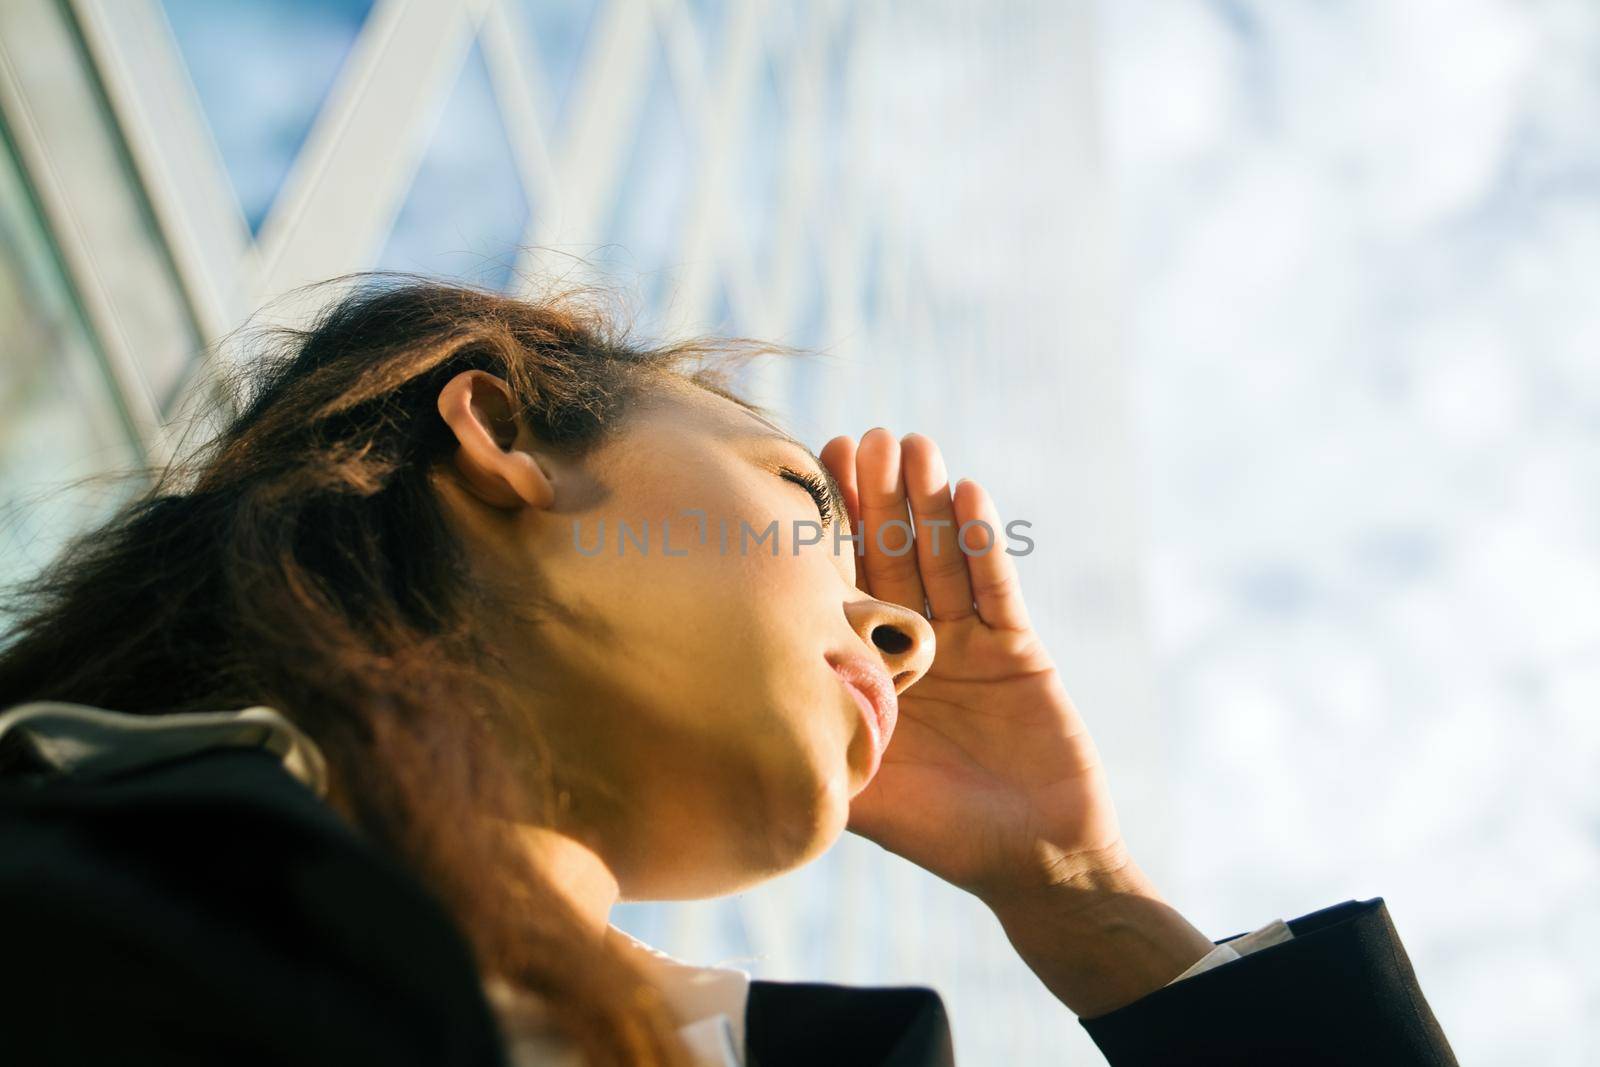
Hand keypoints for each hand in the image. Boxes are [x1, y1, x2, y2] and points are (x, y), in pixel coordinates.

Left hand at [820, 429, 1212, 1015]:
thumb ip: (810, 746)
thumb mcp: (858, 791)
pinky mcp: (1018, 648)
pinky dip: (982, 544)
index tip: (815, 470)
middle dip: (880, 498)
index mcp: (871, 669)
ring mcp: (968, 642)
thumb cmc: (938, 834)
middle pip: (894, 557)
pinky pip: (996, 587)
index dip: (832, 530)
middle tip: (865, 438)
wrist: (1031, 860)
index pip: (846, 584)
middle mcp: (916, 646)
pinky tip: (967, 494)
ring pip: (944, 558)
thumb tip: (720, 723)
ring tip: (915, 445)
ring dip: (929, 503)